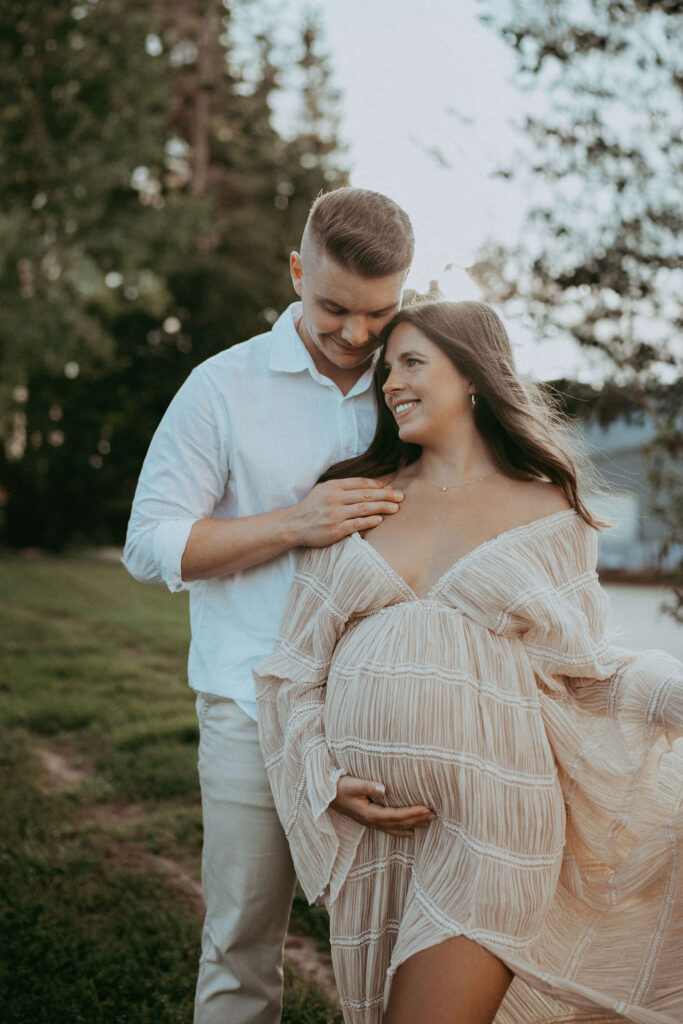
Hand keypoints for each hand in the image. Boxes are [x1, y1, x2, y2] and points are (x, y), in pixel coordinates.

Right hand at [289, 478, 403, 547]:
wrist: (293, 524)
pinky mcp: (335, 530)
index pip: (360, 483)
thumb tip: (369, 485)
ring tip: (396, 508)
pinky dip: (370, 521)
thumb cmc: (311, 507)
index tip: (390, 487)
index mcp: (333, 486)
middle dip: (386, 495)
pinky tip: (380, 520)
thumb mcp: (324, 490)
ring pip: (364, 508)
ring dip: (382, 507)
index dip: (377, 484)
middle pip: (366, 494)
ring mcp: (335, 514)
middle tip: (401, 496)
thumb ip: (343, 487)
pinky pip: (357, 524)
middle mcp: (335, 498)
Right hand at [330, 776, 434, 836]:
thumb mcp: (352, 784)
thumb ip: (368, 786)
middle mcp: (372, 821)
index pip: (396, 816)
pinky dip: (402, 830)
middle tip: (435, 814)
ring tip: (429, 822)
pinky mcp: (369, 820)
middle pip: (399, 823)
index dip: (412, 813)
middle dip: (417, 819)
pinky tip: (411, 832)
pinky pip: (389, 829)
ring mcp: (370, 823)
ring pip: (396, 827)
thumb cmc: (338, 787)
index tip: (427, 808)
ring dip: (413, 825)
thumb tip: (384, 787)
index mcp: (370, 814)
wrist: (324, 796)